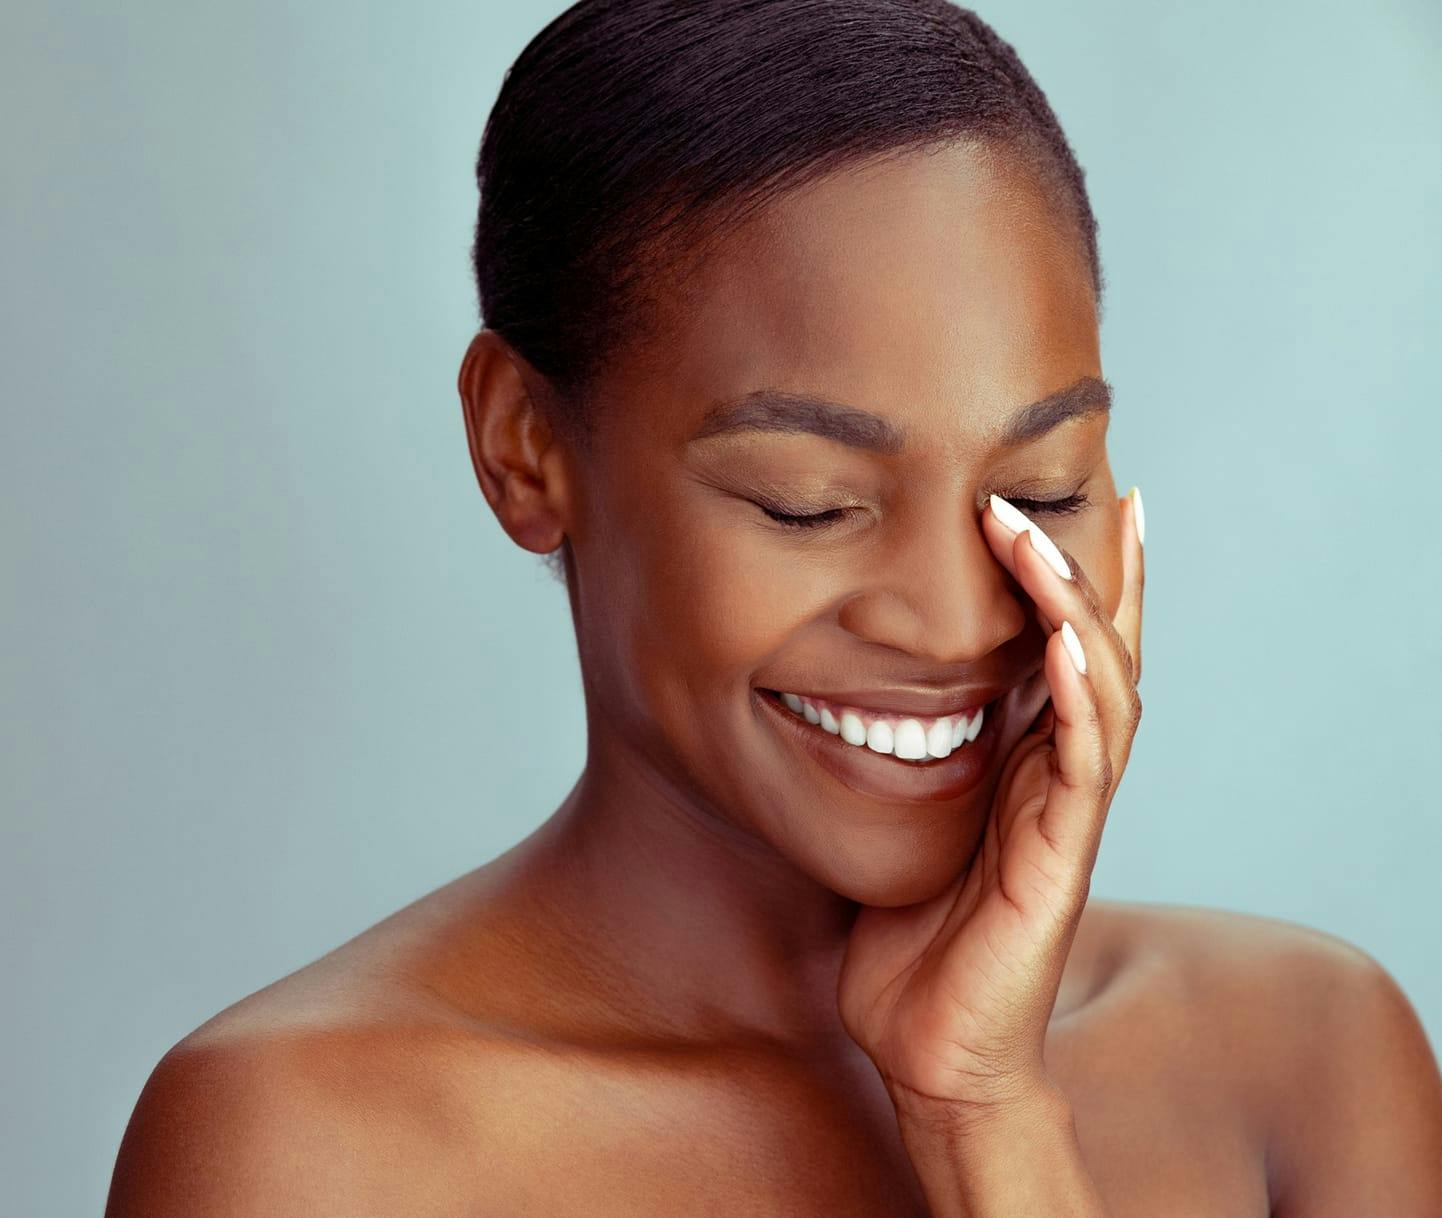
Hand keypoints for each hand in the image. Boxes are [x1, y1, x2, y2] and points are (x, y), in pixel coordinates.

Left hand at [838, 488, 1144, 1118]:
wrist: (930, 1050)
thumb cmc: (907, 938)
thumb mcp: (890, 820)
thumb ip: (888, 753)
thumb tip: (829, 682)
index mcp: (1022, 762)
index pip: (1058, 650)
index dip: (1067, 577)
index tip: (1048, 498)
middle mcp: (1057, 777)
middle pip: (1099, 649)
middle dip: (1085, 566)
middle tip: (1065, 485)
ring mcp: (1065, 816)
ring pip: (1099, 689)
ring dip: (1072, 609)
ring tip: (1035, 539)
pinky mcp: (1058, 859)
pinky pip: (1082, 764)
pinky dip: (1077, 697)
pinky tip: (1058, 642)